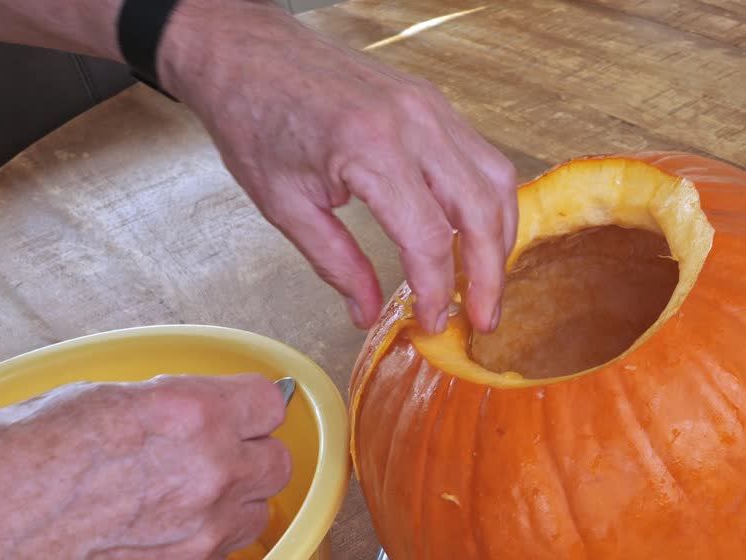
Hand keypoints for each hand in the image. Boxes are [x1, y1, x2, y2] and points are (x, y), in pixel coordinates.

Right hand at [0, 374, 289, 559]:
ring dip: (226, 509)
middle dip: (247, 459)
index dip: (251, 410)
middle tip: (208, 463)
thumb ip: (171, 408)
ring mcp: (205, 536)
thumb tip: (205, 412)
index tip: (242, 416)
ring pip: (254, 515)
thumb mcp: (100, 400)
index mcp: (192, 415)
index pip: (270, 403)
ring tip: (167, 509)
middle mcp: (211, 474)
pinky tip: (144, 546)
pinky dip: (192, 553)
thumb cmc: (19, 464)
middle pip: (276, 462)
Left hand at [159, 0, 517, 332]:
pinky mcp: (434, 102)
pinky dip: (488, 202)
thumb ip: (336, 262)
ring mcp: (431, 108)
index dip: (438, 291)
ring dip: (498, 238)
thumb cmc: (255, 115)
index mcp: (370, 150)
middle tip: (483, 318)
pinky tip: (475, 234)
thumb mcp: (284, 204)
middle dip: (488, 274)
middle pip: (480, 212)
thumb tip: (366, 311)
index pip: (429, 238)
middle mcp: (414, 124)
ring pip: (496, 181)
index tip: (433, 322)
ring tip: (486, 281)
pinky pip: (482, 157)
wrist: (246, 51)